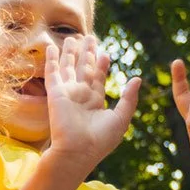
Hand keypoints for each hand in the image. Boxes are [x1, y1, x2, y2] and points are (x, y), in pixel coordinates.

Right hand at [45, 35, 140, 172]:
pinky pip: (53, 73)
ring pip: (68, 67)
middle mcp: (81, 96)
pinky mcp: (55, 93)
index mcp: (96, 102)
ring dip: (70, 53)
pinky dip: (52, 60)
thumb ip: (129, 98)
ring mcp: (67, 93)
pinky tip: (53, 47)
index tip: (105, 53)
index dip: (101, 65)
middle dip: (87, 54)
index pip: (98, 78)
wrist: (77, 151)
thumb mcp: (121, 118)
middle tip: (89, 37)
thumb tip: (137, 79)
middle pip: (84, 69)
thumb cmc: (100, 140)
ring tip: (72, 37)